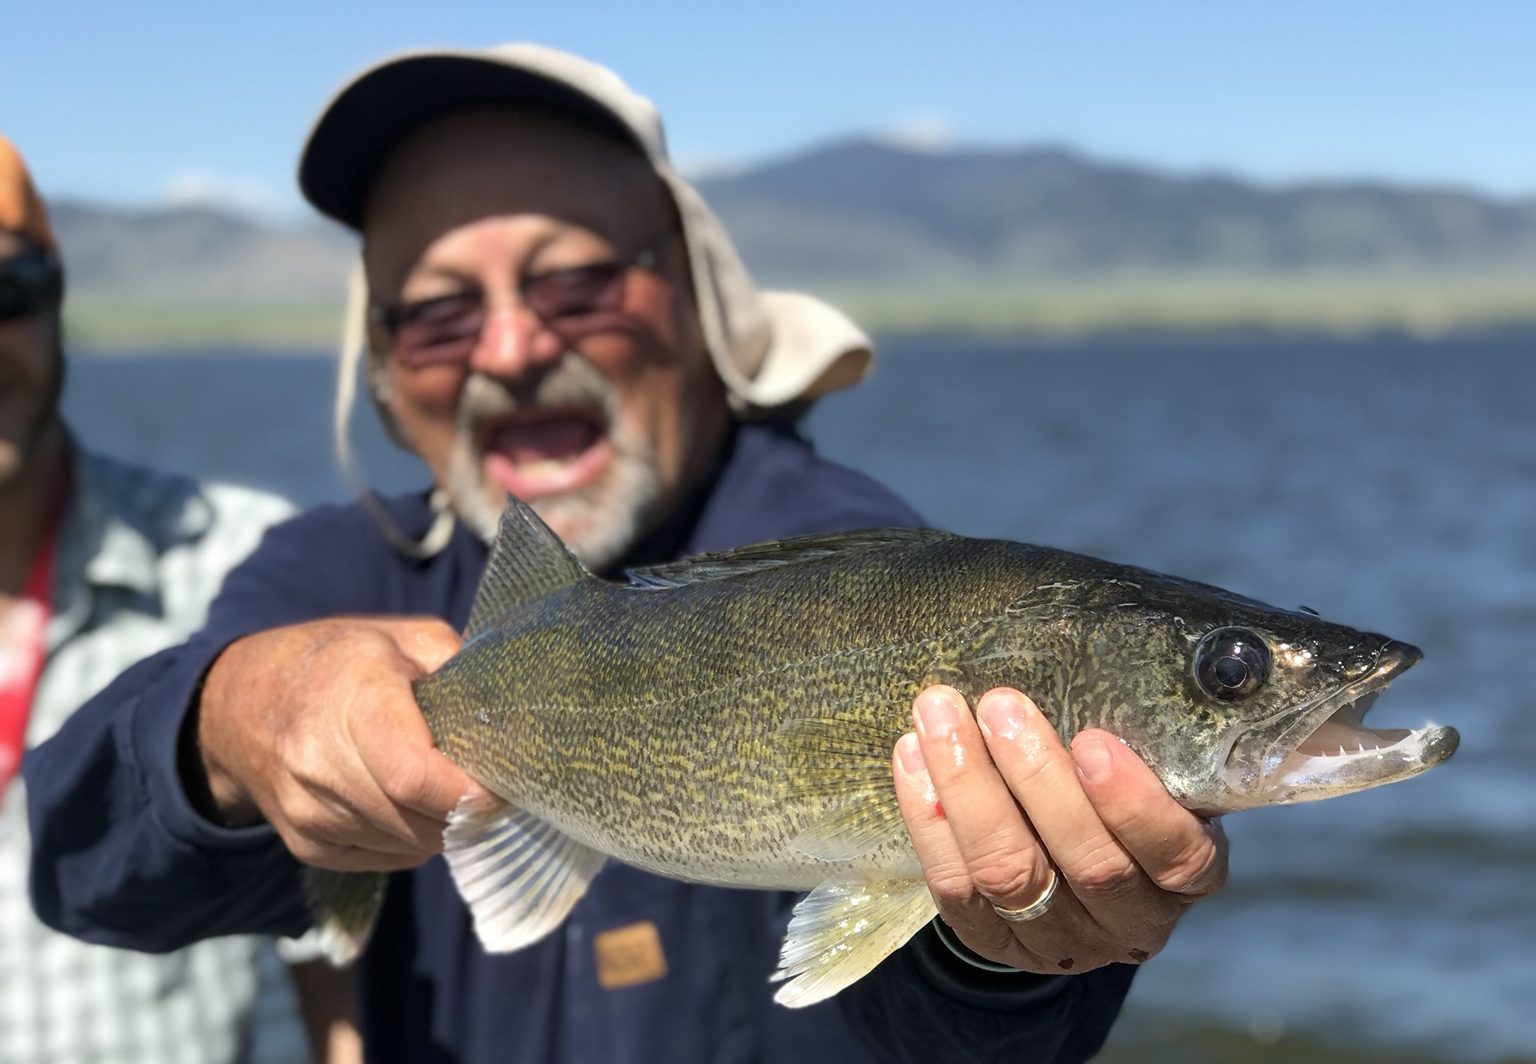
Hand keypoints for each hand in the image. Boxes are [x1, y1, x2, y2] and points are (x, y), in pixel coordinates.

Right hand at [191, 617, 483, 871]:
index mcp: (352, 698)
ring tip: (453, 787)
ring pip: (411, 846)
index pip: (414, 776)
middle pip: (421, 820)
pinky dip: (416, 839)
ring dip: (446, 826)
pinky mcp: (308, 846)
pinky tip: (413, 803)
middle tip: (495, 787)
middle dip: (471, 812)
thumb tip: (518, 714)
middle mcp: (320, 761)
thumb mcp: (403, 638)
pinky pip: (389, 858)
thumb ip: (460, 668)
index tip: (505, 784)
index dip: (469, 793)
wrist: (241, 704)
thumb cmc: (338, 662)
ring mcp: (308, 812)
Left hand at [891, 685, 1226, 973]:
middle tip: (1001, 706)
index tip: (1092, 741)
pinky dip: (929, 819)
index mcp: (1182, 878)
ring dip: (969, 788)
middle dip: (1036, 778)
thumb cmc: (1112, 787)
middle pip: (1085, 864)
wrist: (1063, 865)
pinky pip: (954, 887)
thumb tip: (1111, 641)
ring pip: (1010, 875)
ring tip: (941, 716)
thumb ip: (1140, 730)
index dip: (1132, 804)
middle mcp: (1128, 921)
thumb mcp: (1147, 766)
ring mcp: (1058, 941)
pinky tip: (912, 757)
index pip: (1175, 855)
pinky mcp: (993, 942)